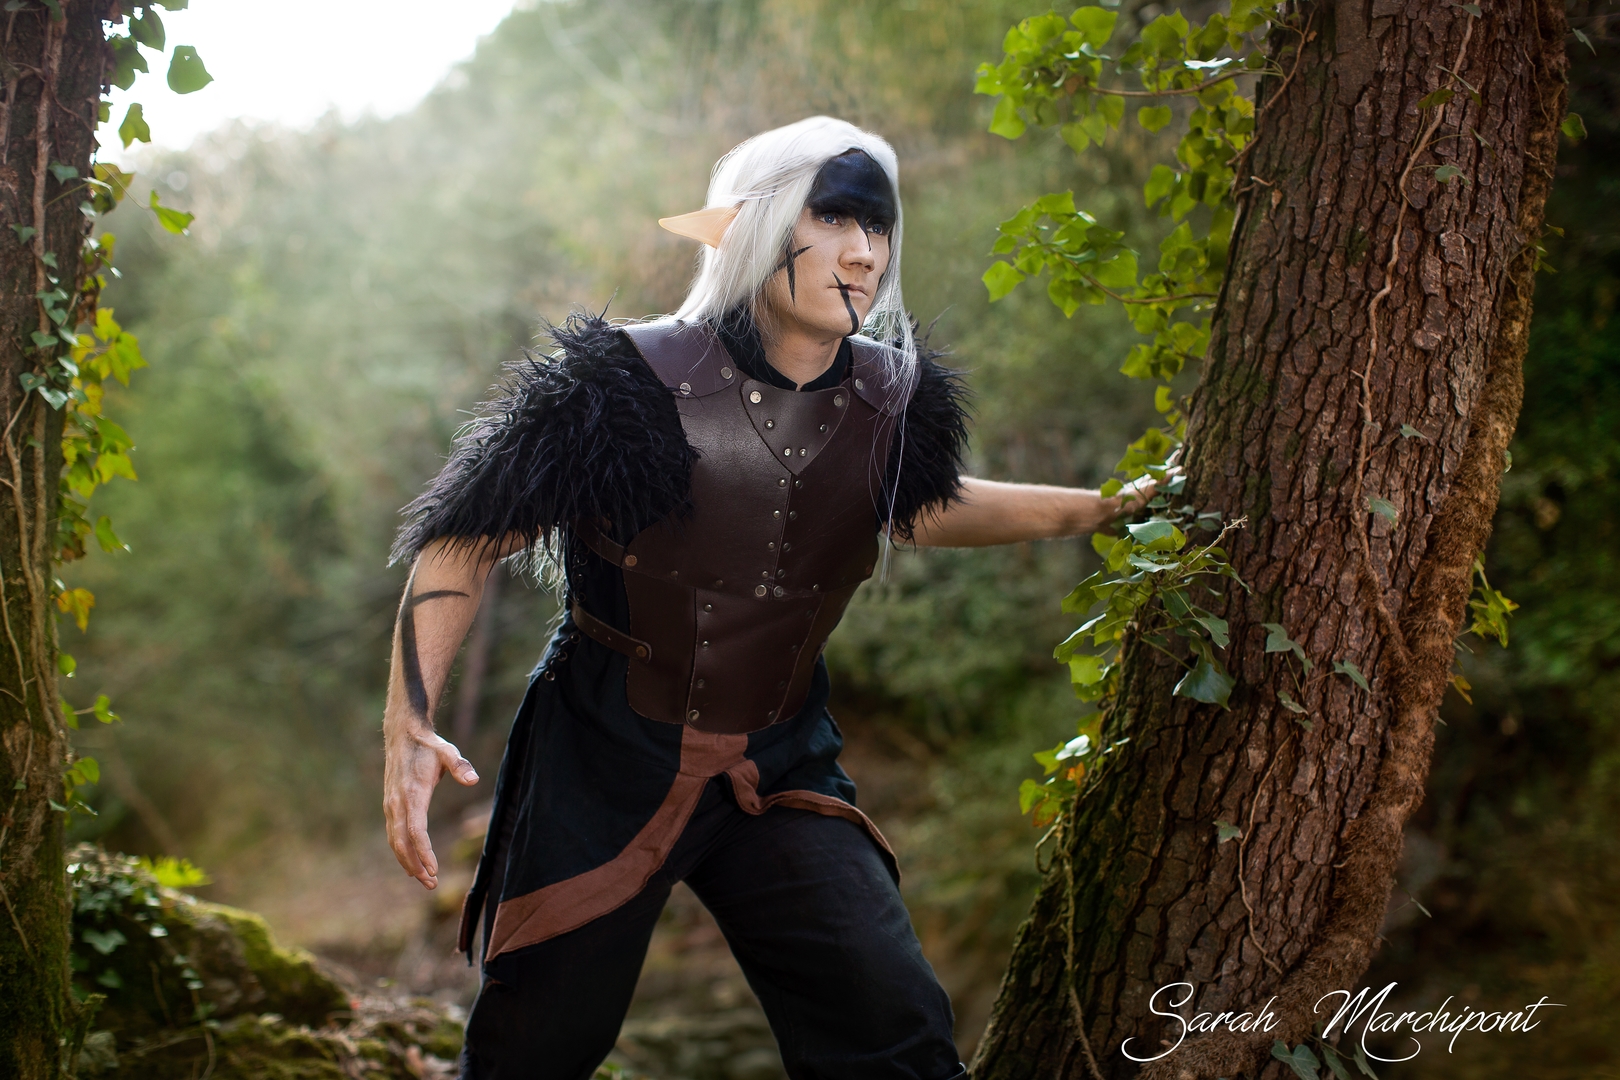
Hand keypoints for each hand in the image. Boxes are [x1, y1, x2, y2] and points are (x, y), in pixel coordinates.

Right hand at [383, 727, 478, 889]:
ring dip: (408, 863)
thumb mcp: (447, 751)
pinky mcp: (390, 806)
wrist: (403, 735)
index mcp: (412, 794)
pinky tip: (412, 864)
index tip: (434, 869)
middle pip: (402, 843)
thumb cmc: (428, 745)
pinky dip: (401, 852)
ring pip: (395, 842)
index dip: (424, 852)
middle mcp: (397, 803)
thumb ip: (460, 765)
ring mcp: (391, 806)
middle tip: (432, 885)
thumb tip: (473, 780)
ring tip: (425, 880)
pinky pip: (393, 835)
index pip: (415, 831)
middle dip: (416, 866)